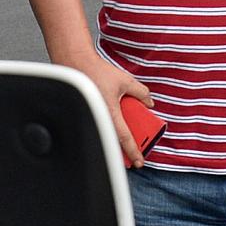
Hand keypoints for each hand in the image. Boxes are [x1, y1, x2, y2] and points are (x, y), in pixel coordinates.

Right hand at [58, 51, 153, 167]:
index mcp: (110, 112)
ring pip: (106, 134)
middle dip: (125, 150)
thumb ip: (141, 92)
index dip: (134, 151)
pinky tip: (112, 124)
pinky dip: (106, 127)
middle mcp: (100, 117)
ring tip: (124, 142)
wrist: (75, 64)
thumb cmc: (96, 72)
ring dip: (115, 139)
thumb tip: (149, 102)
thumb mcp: (126, 81)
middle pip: (114, 141)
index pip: (125, 138)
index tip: (139, 161)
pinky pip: (98, 124)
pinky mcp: (87, 112)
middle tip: (134, 155)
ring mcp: (92, 116)